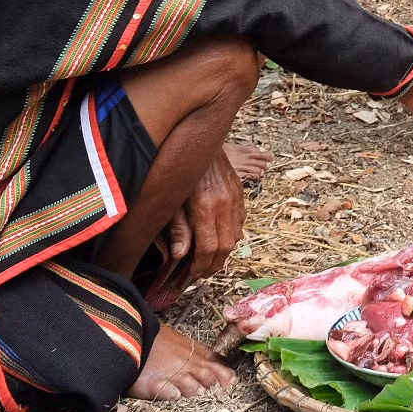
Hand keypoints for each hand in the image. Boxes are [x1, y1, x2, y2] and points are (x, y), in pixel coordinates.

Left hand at [167, 148, 245, 281]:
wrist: (198, 138)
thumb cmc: (177, 168)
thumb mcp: (171, 199)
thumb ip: (178, 228)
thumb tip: (180, 255)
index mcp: (205, 207)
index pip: (209, 247)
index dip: (201, 265)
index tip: (193, 274)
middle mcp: (225, 204)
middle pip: (226, 246)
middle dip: (215, 264)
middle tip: (203, 273)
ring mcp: (236, 197)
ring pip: (237, 235)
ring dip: (225, 252)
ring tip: (211, 260)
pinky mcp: (240, 191)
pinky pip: (241, 221)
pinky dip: (233, 234)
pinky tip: (221, 238)